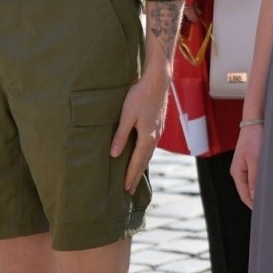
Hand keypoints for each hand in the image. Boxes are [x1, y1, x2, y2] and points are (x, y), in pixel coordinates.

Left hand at [110, 72, 166, 193]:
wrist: (158, 81)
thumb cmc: (140, 96)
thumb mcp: (127, 115)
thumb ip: (121, 135)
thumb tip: (113, 155)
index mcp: (147, 137)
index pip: (137, 162)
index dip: (130, 176)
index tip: (125, 189)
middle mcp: (155, 137)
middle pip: (144, 162)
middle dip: (136, 176)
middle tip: (129, 190)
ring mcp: (158, 131)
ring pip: (149, 154)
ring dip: (141, 167)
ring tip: (135, 176)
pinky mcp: (158, 125)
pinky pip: (151, 147)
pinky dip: (146, 156)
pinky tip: (143, 155)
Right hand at [231, 124, 262, 207]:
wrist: (255, 121)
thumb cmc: (255, 139)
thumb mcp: (256, 159)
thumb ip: (254, 178)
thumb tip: (254, 197)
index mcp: (237, 173)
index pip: (244, 195)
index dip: (254, 205)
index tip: (266, 213)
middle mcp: (240, 172)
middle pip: (248, 192)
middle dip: (258, 200)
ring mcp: (246, 167)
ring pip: (253, 185)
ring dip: (261, 191)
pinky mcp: (252, 162)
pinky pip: (257, 177)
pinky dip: (263, 183)